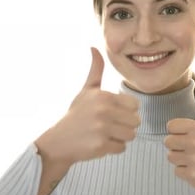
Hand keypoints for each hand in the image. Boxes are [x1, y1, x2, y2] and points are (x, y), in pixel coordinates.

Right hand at [35, 47, 139, 165]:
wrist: (59, 140)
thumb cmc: (77, 114)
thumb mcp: (86, 90)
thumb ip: (95, 70)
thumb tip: (94, 47)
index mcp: (104, 96)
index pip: (135, 105)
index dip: (125, 110)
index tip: (111, 112)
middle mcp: (104, 111)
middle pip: (135, 121)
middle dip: (124, 125)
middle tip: (107, 125)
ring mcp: (102, 129)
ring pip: (131, 135)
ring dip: (120, 137)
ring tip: (105, 133)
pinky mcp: (101, 146)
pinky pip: (121, 148)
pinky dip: (113, 148)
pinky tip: (100, 143)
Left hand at [164, 83, 194, 193]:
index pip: (171, 126)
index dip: (178, 130)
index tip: (188, 134)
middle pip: (167, 141)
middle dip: (177, 144)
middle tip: (190, 147)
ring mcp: (193, 160)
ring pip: (170, 156)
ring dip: (180, 158)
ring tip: (194, 158)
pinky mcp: (193, 176)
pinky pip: (176, 171)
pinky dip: (185, 171)